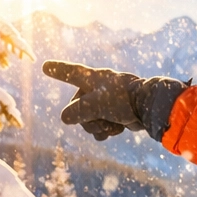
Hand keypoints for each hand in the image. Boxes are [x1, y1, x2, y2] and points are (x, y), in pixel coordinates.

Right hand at [41, 61, 187, 141]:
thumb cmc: (123, 100)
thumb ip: (76, 112)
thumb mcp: (95, 105)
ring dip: (98, 126)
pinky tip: (117, 129)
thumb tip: (65, 118)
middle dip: (86, 119)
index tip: (45, 66)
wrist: (151, 109)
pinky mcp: (116, 114)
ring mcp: (107, 102)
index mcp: (93, 78)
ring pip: (89, 119)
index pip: (70, 73)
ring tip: (112, 124)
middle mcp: (98, 88)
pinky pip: (101, 125)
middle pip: (77, 108)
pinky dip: (107, 130)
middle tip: (100, 118)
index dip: (58, 70)